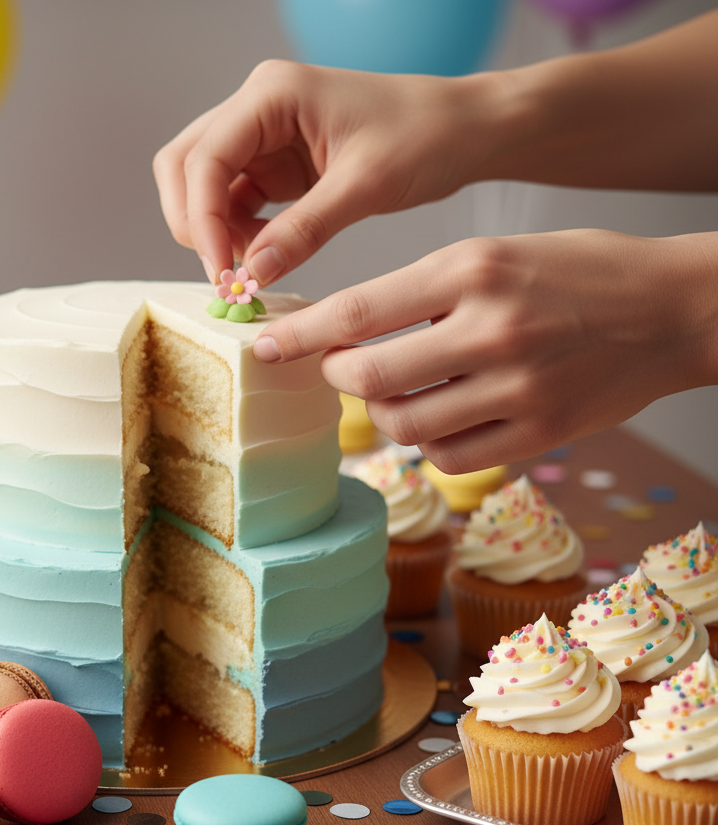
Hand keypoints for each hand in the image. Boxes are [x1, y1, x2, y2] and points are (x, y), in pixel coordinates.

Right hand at [152, 60, 491, 285]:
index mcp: (272, 94)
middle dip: (194, 224)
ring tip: (252, 272)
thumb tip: (253, 274)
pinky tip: (265, 260)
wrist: (462, 131)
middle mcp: (257, 109)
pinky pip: (234, 205)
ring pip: (203, 189)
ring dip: (214, 234)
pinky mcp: (275, 168)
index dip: (200, 219)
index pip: (204, 158)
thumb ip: (304, 230)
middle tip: (225, 276)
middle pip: (186, 167)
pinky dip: (239, 237)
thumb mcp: (365, 186)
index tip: (221, 273)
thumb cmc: (425, 136)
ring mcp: (263, 138)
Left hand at [250, 229, 717, 472]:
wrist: (673, 309)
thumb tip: (346, 338)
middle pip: (367, 378)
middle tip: (340, 370)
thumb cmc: (575, 273)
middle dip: (338, 378)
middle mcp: (490, 328)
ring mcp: (517, 387)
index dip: (298, 336)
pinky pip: (446, 457)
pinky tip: (441, 417)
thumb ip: (421, 293)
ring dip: (383, 413)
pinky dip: (427, 443)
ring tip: (399, 391)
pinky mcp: (538, 433)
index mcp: (472, 269)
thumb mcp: (495, 255)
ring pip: (402, 424)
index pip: (356, 312)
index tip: (263, 345)